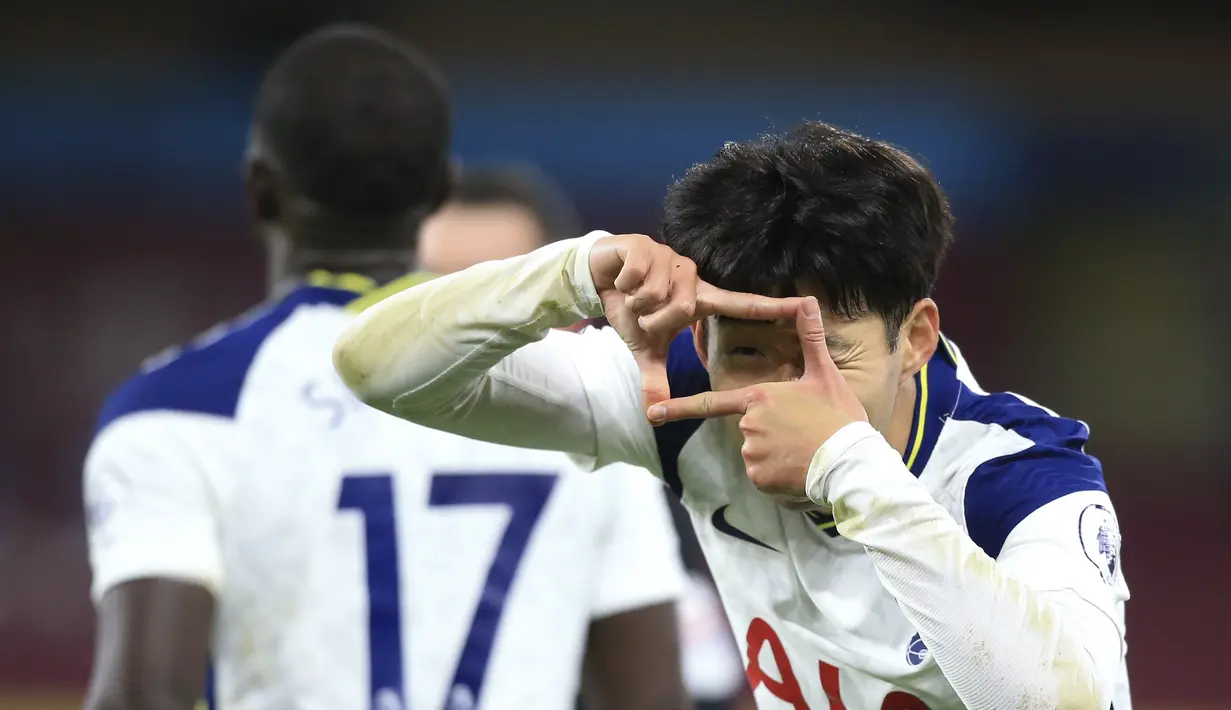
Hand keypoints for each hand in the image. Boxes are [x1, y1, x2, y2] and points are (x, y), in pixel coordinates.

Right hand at [588, 233, 800, 413]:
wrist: (601, 277)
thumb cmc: (632, 309)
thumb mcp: (645, 347)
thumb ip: (655, 378)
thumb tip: (653, 413)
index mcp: (700, 298)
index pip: (742, 304)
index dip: (773, 306)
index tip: (805, 305)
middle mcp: (692, 276)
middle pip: (681, 307)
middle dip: (654, 319)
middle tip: (643, 314)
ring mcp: (671, 258)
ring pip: (657, 293)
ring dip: (637, 301)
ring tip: (633, 295)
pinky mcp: (647, 246)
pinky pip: (637, 276)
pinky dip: (624, 284)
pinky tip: (623, 279)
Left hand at [645, 296, 868, 500]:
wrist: (851, 462)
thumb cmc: (838, 417)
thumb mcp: (825, 375)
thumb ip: (810, 339)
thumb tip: (808, 301)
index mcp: (757, 397)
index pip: (710, 403)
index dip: (678, 408)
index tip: (652, 414)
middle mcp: (747, 424)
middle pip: (748, 428)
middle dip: (770, 432)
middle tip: (802, 432)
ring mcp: (751, 453)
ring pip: (755, 453)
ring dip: (775, 454)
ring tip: (803, 450)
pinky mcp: (759, 478)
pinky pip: (763, 476)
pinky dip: (778, 475)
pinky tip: (799, 467)